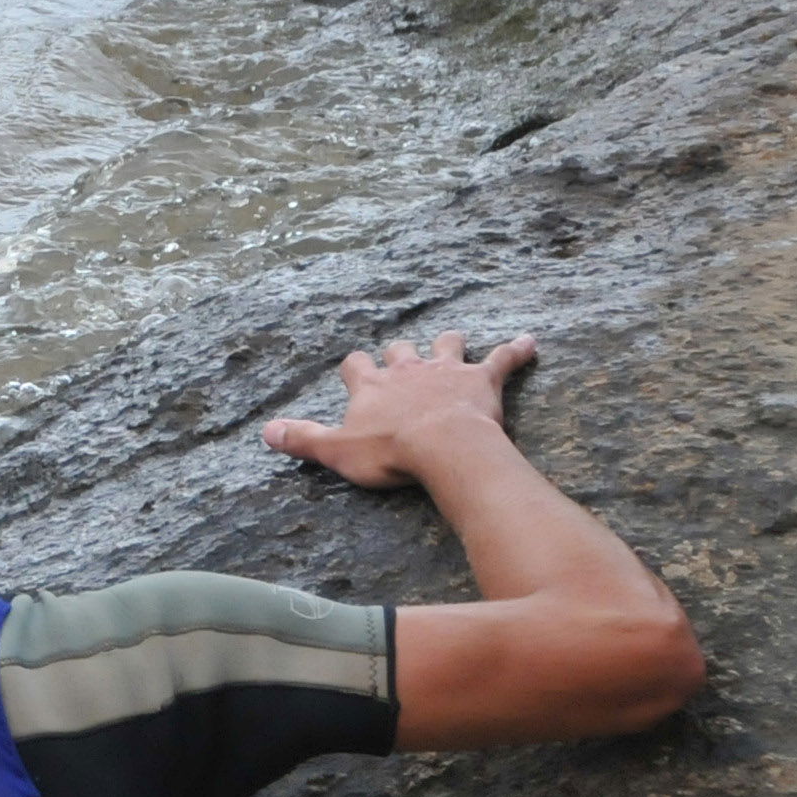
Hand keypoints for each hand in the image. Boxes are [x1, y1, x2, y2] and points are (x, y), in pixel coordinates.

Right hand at [264, 331, 535, 490]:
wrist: (443, 448)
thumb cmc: (390, 453)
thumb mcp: (337, 451)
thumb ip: (303, 439)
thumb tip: (265, 431)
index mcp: (371, 386)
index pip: (356, 365)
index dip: (357, 369)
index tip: (357, 373)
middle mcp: (406, 370)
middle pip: (400, 349)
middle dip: (401, 354)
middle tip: (403, 362)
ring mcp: (445, 370)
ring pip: (445, 344)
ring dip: (448, 344)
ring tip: (452, 343)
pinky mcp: (480, 379)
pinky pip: (503, 357)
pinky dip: (518, 350)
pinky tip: (531, 343)